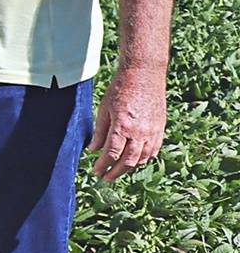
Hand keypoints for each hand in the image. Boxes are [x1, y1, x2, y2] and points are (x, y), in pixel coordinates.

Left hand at [88, 65, 166, 180]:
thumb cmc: (121, 89)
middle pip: (128, 161)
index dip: (102, 166)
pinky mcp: (160, 129)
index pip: (111, 154)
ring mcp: (152, 132)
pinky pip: (154, 150)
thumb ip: (99, 131)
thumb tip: (93, 149)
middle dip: (115, 172)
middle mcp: (139, 132)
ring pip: (142, 158)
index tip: (95, 171)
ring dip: (130, 168)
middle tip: (105, 177)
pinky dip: (144, 159)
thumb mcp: (104, 109)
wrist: (144, 75)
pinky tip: (136, 161)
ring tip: (118, 171)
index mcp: (122, 126)